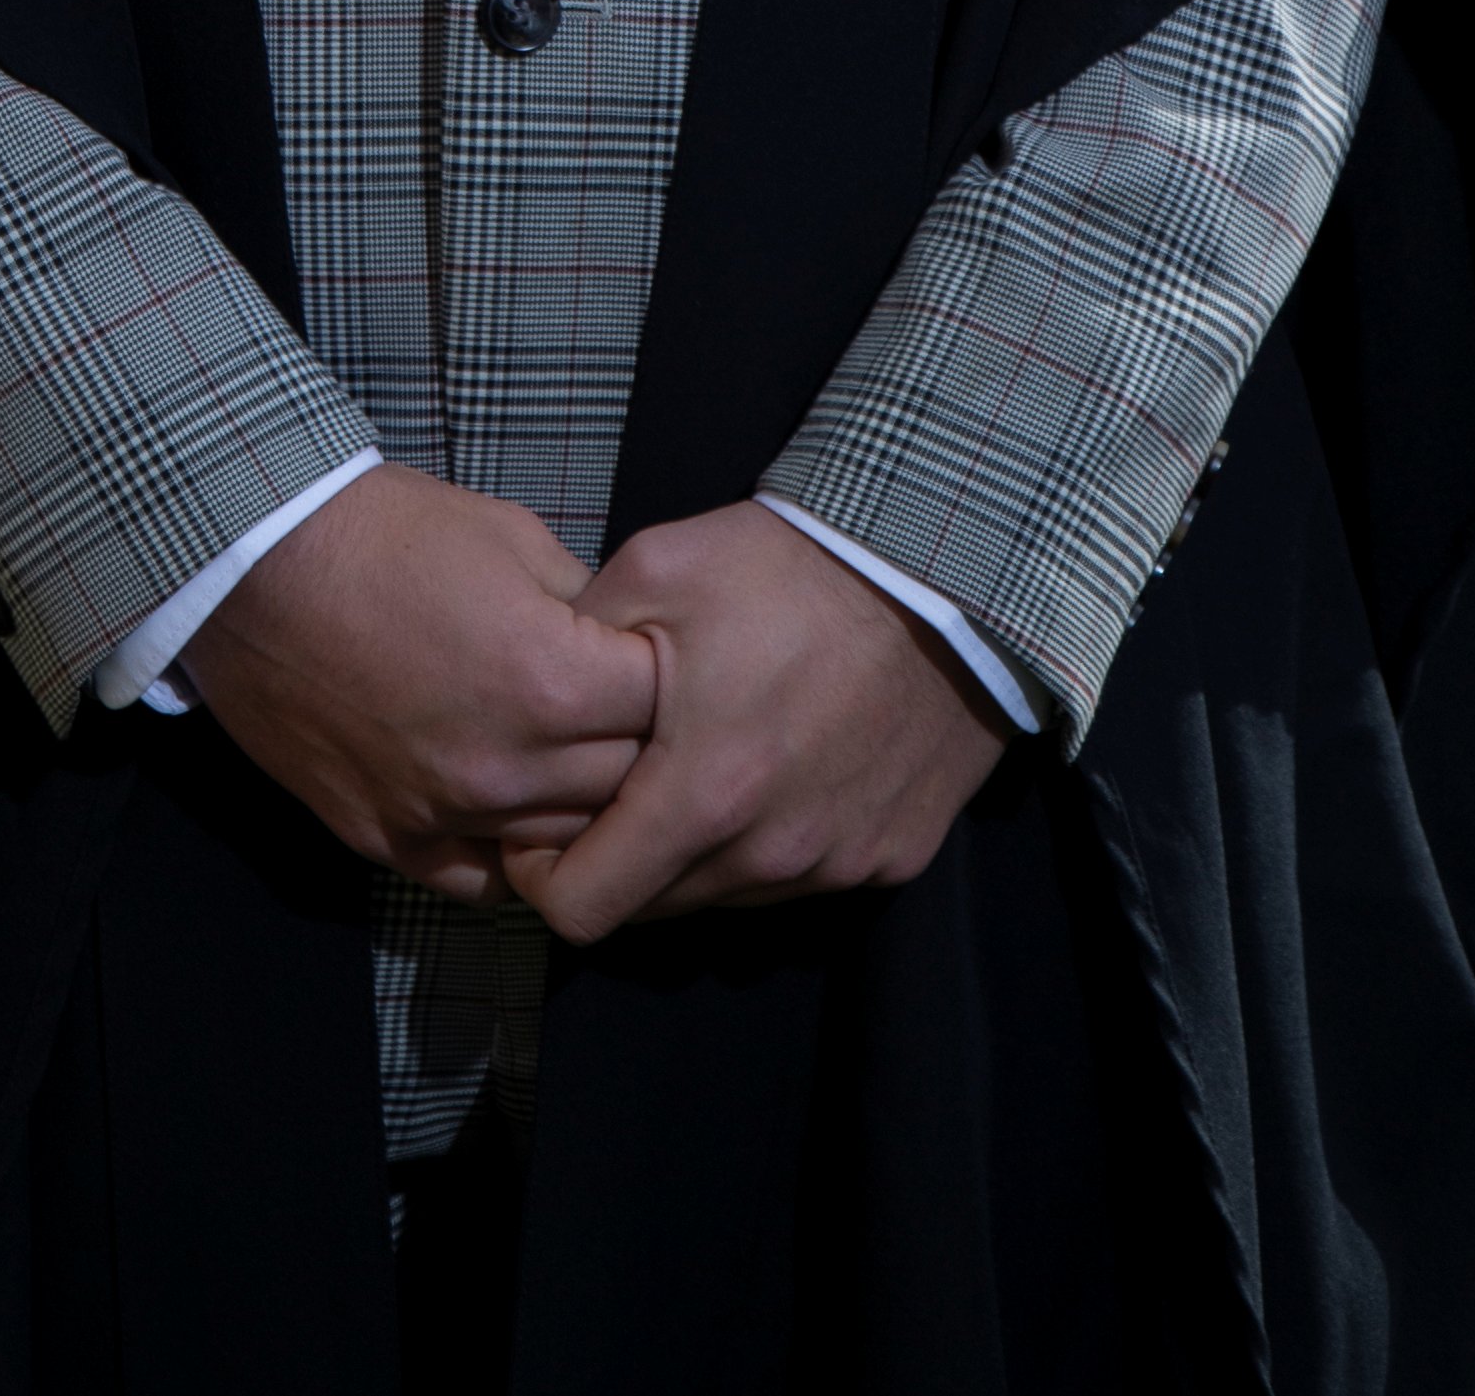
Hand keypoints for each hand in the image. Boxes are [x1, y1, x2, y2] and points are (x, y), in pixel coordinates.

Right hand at [183, 460, 658, 895]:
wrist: (258, 565)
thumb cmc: (387, 535)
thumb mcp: (513, 537)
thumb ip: (585, 605)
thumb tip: (626, 644)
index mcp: (549, 680)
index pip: (663, 708)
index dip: (671, 675)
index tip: (660, 656)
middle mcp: (507, 765)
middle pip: (626, 787)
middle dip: (641, 745)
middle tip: (628, 710)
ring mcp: (447, 813)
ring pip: (563, 843)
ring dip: (583, 805)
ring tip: (577, 757)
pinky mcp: (393, 839)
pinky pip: (485, 879)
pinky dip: (511, 850)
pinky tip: (514, 807)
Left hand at [510, 501, 1015, 941]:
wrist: (943, 568)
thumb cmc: (790, 565)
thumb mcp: (655, 571)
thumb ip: (576, 649)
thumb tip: (531, 712)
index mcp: (701, 797)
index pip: (581, 910)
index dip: (544, 872)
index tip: (546, 823)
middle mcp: (768, 855)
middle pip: (652, 907)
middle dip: (622, 856)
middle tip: (628, 777)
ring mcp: (836, 864)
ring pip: (726, 894)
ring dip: (700, 848)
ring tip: (712, 756)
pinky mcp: (890, 857)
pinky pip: (803, 876)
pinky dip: (776, 838)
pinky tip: (787, 761)